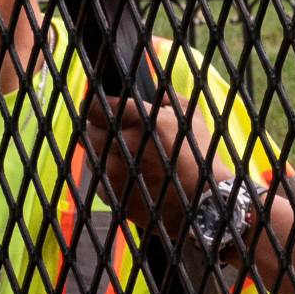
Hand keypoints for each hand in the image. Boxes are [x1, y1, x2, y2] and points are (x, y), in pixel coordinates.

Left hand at [93, 94, 227, 242]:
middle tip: (121, 134)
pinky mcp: (111, 193)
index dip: (99, 105)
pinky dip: (110, 175)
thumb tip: (151, 89)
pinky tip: (131, 177)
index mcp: (140, 121)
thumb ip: (166, 98)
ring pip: (92, 154)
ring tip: (128, 157)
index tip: (105, 107)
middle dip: (103, 130)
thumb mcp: (191, 118)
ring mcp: (114, 171)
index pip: (96, 106)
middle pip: (91, 130)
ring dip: (104, 152)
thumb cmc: (200, 158)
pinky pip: (100, 178)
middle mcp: (122, 144)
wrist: (202, 204)